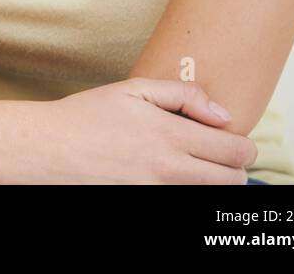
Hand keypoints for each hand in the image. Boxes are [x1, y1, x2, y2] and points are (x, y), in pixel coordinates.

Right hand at [38, 79, 256, 183]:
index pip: (236, 152)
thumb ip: (182, 95)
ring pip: (211, 195)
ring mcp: (157, 192)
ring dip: (212, 182)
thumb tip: (222, 114)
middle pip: (233, 181)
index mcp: (169, 135)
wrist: (49, 149)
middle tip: (216, 154)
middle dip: (234, 167)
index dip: (244, 146)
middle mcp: (169, 169)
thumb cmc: (87, 115)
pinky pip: (183, 201)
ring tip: (194, 166)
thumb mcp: (133, 90)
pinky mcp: (145, 202)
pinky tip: (170, 176)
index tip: (232, 139)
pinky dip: (186, 190)